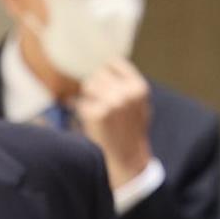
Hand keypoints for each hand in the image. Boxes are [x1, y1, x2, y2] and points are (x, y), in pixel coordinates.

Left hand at [75, 59, 152, 189]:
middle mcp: (126, 93)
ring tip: (98, 111)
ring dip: (88, 97)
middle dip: (95, 87)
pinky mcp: (96, 114)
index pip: (113, 63)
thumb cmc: (130, 128)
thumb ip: (126, 83)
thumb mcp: (138, 102)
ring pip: (87, 86)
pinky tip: (93, 122)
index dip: (105, 71)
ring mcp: (111, 103)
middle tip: (100, 102)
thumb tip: (104, 61)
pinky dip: (83, 110)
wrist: (126, 157)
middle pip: (97, 75)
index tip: (103, 81)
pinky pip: (81, 103)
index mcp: (138, 87)